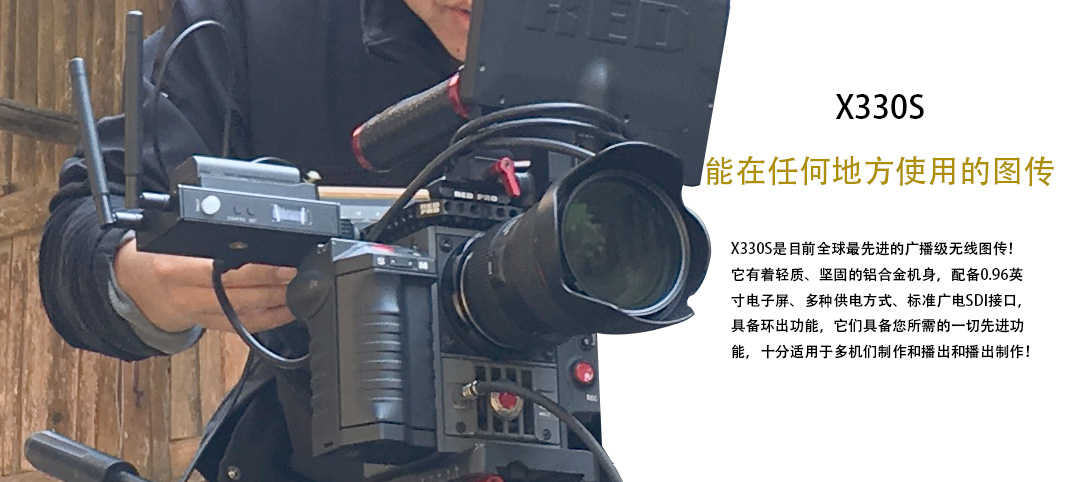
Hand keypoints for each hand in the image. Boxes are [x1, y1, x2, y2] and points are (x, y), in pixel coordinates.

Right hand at [114, 238, 297, 333]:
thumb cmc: (153, 257)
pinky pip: (239, 327)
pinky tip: (285, 312)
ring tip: (298, 293)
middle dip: (273, 286)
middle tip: (298, 275)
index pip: (220, 271)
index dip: (256, 270)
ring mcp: (196, 313)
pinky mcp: (205, 324)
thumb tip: (249, 234)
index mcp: (174, 267)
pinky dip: (266, 321)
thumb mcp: (170, 241)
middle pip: (237, 294)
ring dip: (274, 305)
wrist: (130, 286)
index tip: (283, 262)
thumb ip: (203, 240)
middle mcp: (185, 293)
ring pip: (241, 313)